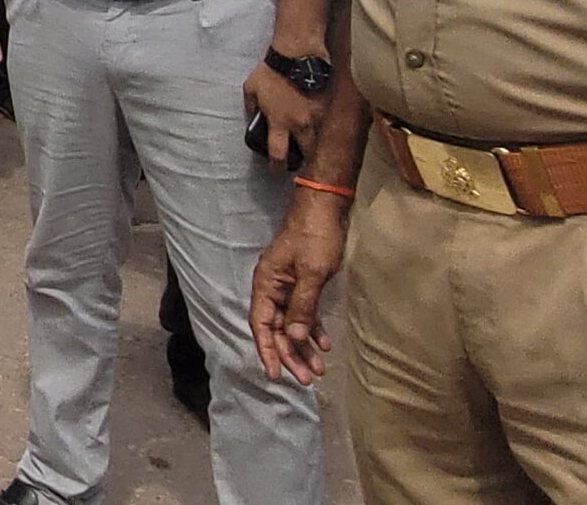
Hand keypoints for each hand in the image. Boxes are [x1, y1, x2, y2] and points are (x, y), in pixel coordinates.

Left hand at [244, 64, 326, 167]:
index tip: (277, 169)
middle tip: (301, 161)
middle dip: (305, 162)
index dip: (277, 166)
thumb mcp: (251, 89)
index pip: (279, 154)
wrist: (299, 55)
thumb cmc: (271, 71)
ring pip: (322, 141)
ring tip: (313, 146)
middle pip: (308, 155)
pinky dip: (326, 128)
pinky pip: (329, 124)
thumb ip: (251, 107)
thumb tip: (253, 116)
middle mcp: (301, 124)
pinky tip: (323, 127)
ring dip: (317, 146)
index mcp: (280, 123)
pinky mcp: (330, 107)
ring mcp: (319, 117)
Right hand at [250, 187, 348, 385]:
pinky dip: (312, 329)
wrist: (325, 207)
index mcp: (266, 284)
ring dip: (303, 346)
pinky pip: (303, 312)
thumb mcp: (311, 273)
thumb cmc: (315, 237)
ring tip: (318, 369)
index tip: (276, 375)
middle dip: (290, 355)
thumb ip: (302, 307)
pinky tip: (323, 343)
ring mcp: (287, 286)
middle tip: (307, 379)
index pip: (261, 325)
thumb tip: (296, 338)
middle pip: (277, 329)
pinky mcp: (302, 283)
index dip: (267, 350)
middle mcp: (272, 288)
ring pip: (291, 324)